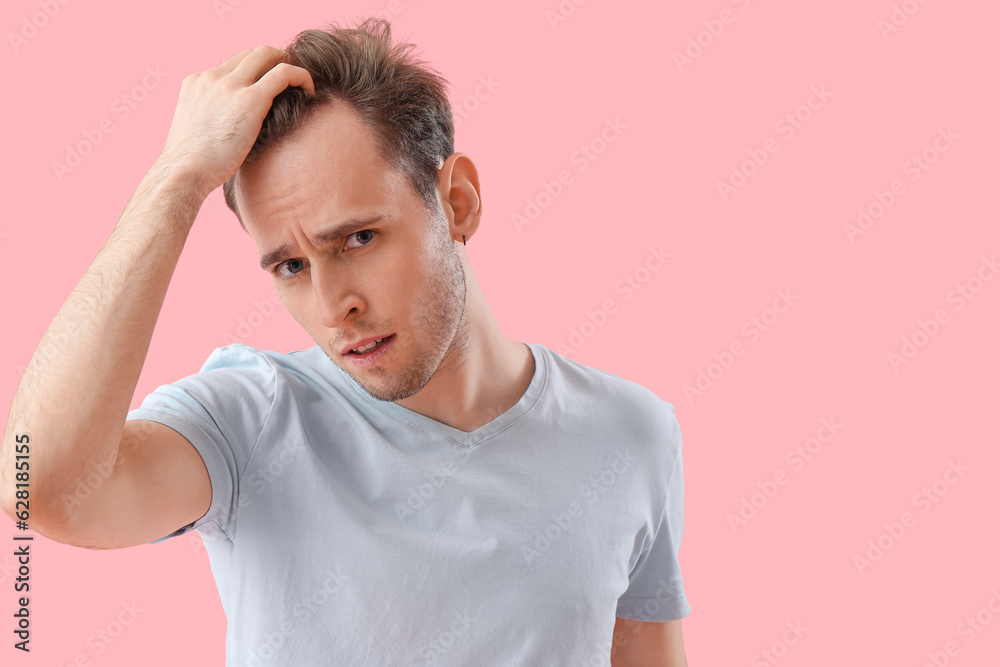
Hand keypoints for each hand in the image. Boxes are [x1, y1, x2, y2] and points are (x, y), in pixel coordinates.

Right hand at [155, 45, 314, 199]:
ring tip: (303, 83)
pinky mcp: (250, 99)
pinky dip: (301, 77)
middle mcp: (212, 77)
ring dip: (289, 63)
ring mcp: (230, 85)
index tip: (270, 84)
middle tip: (293, 78)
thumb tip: (228, 137)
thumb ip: (212, 124)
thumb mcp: (197, 135)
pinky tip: (310, 92)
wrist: (183, 173)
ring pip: (267, 54)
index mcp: (196, 83)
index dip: (255, 69)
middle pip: (250, 52)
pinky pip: (284, 73)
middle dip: (275, 59)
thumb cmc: (191, 168)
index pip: (232, 63)